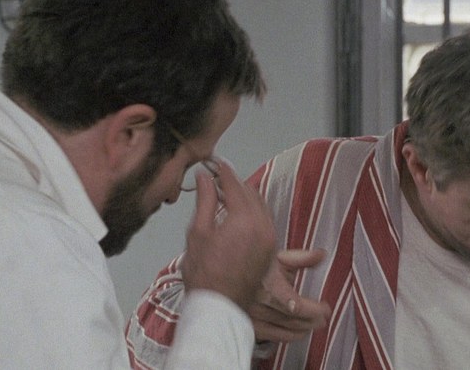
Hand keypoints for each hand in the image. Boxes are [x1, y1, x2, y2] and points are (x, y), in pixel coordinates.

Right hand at [181, 160, 275, 310]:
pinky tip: (235, 215)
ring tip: (223, 195)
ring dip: (244, 197)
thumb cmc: (204, 274)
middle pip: (250, 192)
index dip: (223, 171)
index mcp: (244, 219)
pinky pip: (263, 221)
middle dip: (234, 183)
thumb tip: (204, 177)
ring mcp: (269, 239)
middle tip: (216, 178)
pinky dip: (251, 212)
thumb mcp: (198, 232)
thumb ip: (205, 200)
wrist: (218, 306)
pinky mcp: (270, 250)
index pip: (235, 184)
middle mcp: (262, 226)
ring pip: (259, 206)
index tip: (214, 163)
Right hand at [247, 249, 331, 342]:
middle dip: (312, 321)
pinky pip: (272, 336)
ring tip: (312, 325)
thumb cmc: (254, 264)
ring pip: (284, 331)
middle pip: (293, 321)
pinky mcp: (249, 325)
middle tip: (323, 318)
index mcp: (271, 287)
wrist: (227, 272)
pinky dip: (288, 336)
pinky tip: (296, 333)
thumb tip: (321, 255)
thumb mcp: (278, 257)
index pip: (298, 306)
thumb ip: (302, 258)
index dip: (315, 311)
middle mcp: (261, 306)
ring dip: (302, 330)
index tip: (325, 308)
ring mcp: (254, 318)